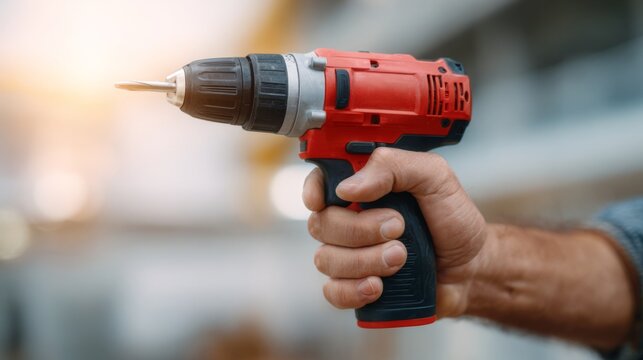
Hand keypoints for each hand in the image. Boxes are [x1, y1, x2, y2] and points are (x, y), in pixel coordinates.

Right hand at [303, 148, 487, 317]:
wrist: (471, 267)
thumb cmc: (452, 220)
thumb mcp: (436, 178)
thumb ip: (396, 166)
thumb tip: (348, 187)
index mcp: (364, 187)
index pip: (320, 181)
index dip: (314, 189)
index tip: (323, 199)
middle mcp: (349, 219)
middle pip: (321, 223)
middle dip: (360, 230)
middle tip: (399, 227)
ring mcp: (350, 255)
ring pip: (326, 259)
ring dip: (365, 261)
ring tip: (401, 257)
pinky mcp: (355, 286)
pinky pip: (333, 291)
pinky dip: (354, 290)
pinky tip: (379, 286)